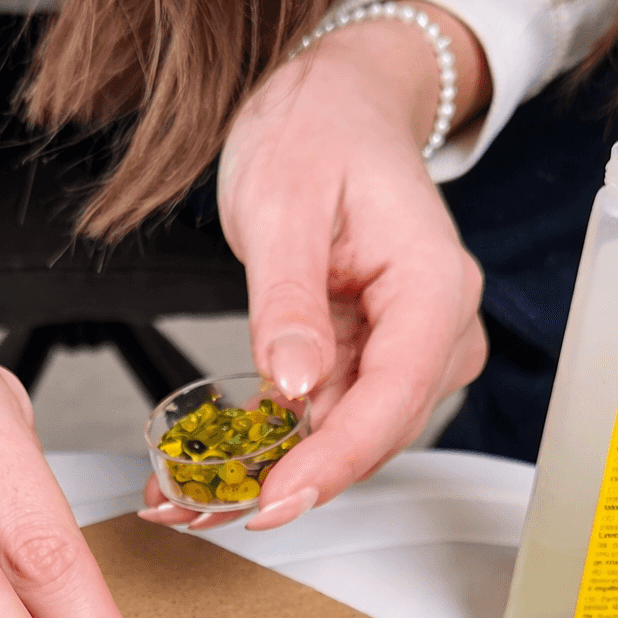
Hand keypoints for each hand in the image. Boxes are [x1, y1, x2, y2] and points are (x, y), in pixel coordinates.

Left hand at [140, 4, 488, 532]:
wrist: (334, 108)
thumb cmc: (319, 133)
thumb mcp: (284, 204)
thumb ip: (288, 302)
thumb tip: (294, 387)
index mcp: (434, 289)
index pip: (392, 399)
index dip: (332, 462)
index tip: (272, 501)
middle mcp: (435, 333)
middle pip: (369, 436)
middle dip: (286, 481)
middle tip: (197, 508)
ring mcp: (404, 355)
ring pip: (340, 442)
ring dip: (264, 475)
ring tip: (182, 498)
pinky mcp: (367, 367)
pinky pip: (319, 423)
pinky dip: (263, 451)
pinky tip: (205, 475)